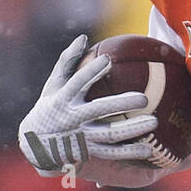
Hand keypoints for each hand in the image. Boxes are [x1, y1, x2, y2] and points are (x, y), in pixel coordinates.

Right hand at [18, 35, 157, 175]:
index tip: (107, 60)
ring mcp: (82, 137)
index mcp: (63, 99)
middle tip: (144, 98)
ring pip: (110, 134)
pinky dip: (129, 152)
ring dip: (132, 130)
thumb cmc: (49, 107)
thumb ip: (67, 61)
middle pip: (99, 110)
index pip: (77, 83)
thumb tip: (83, 37)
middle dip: (121, 104)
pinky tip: (148, 149)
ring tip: (154, 122)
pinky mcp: (89, 152)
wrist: (37, 146)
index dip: (91, 72)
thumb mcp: (53, 85)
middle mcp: (73, 118)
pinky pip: (112, 153)